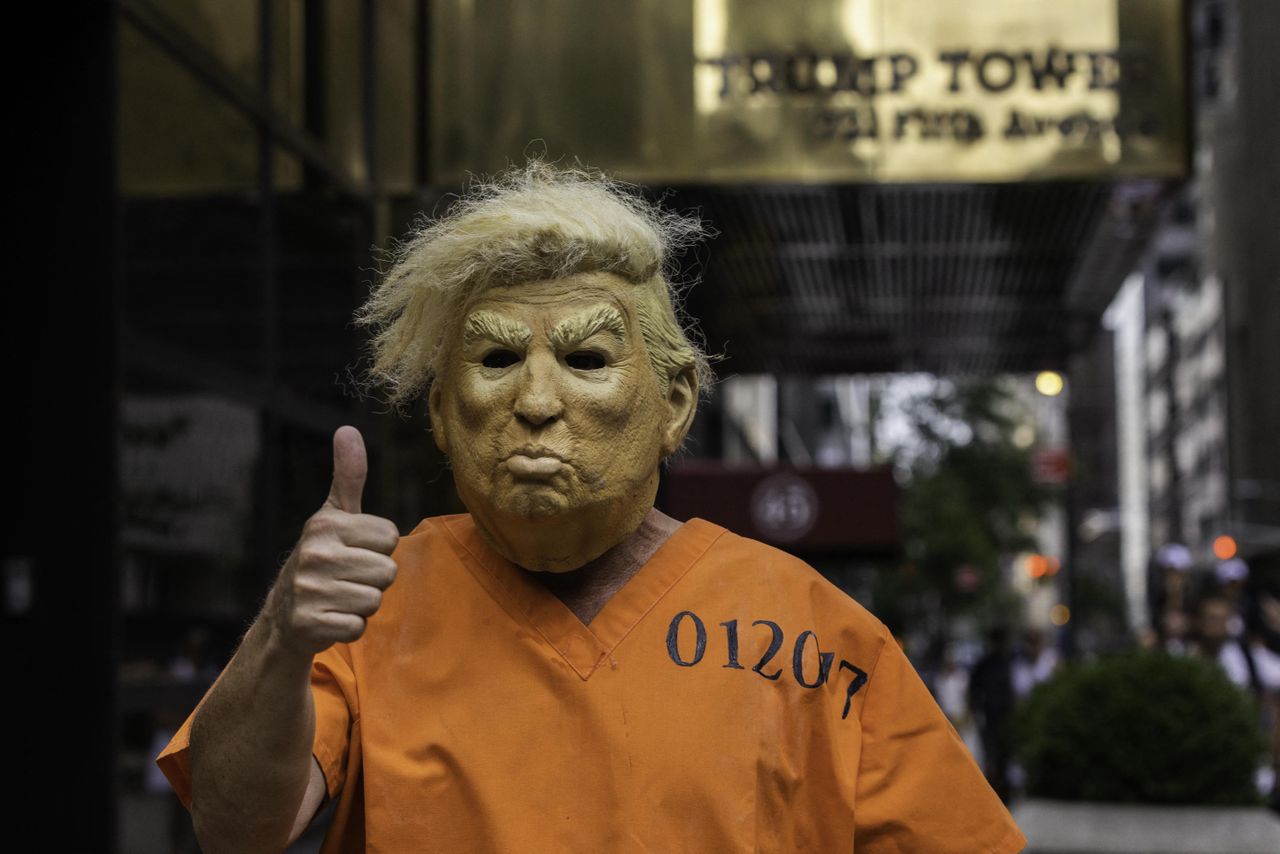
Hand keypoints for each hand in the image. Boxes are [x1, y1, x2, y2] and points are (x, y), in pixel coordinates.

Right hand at [264, 426, 400, 656]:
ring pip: (374, 600)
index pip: (390, 537)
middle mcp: (313, 553)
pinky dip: (349, 627)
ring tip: (338, 597)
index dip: (378, 549)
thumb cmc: (321, 558)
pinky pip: (358, 627)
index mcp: (325, 524)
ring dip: (362, 604)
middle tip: (345, 578)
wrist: (283, 616)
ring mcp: (309, 590)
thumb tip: (348, 429)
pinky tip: (330, 618)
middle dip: (372, 579)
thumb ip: (348, 475)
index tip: (353, 551)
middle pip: (387, 571)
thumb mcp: (333, 515)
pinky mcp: (308, 624)